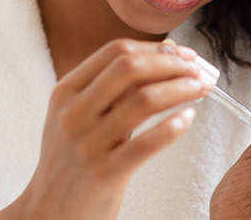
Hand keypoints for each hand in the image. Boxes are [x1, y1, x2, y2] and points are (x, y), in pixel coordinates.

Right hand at [0, 39, 213, 219]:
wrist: (48, 211)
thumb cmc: (71, 162)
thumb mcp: (78, 117)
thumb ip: (113, 89)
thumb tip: (164, 55)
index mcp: (66, 92)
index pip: (115, 52)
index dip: (154, 48)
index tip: (181, 53)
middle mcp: (74, 113)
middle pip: (130, 68)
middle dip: (171, 64)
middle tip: (197, 70)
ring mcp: (88, 143)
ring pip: (144, 101)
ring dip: (181, 89)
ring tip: (201, 89)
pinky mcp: (105, 173)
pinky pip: (146, 144)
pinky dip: (173, 127)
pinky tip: (188, 119)